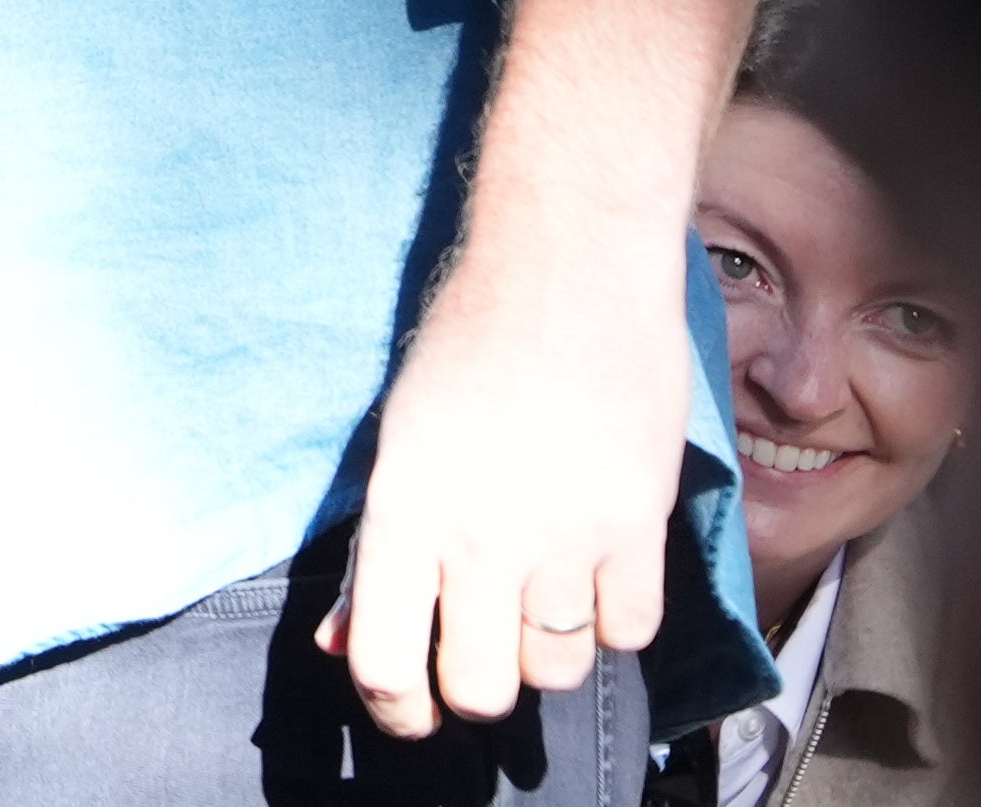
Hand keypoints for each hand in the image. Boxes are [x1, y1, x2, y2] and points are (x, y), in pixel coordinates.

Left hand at [324, 211, 685, 738]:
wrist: (567, 268)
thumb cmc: (469, 341)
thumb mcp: (399, 440)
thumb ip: (376, 554)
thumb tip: (343, 648)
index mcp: (404, 510)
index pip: (385, 666)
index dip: (394, 710)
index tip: (409, 711)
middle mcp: (480, 537)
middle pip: (479, 689)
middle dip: (476, 684)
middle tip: (481, 646)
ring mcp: (564, 536)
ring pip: (555, 670)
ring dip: (545, 649)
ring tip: (539, 590)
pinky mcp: (637, 526)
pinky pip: (628, 632)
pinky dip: (613, 619)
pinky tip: (596, 571)